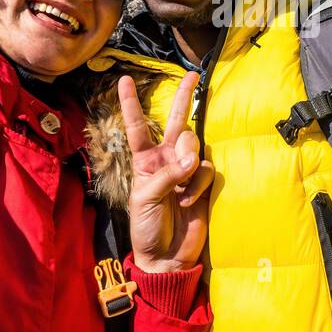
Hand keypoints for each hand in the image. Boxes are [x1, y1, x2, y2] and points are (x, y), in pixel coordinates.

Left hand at [121, 71, 212, 273]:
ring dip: (188, 164)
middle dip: (183, 97)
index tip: (124, 80)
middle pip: (176, 121)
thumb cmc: (147, 228)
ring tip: (181, 190)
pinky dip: (199, 184)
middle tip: (192, 75)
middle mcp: (166, 159)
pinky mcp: (204, 183)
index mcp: (145, 161)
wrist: (167, 256)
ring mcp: (187, 170)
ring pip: (194, 145)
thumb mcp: (145, 199)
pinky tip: (191, 201)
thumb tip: (194, 159)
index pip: (138, 127)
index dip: (131, 104)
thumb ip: (167, 175)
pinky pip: (206, 168)